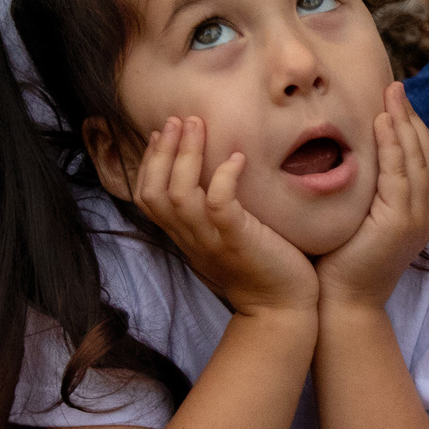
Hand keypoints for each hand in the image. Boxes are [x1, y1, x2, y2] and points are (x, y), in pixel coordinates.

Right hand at [132, 115, 319, 317]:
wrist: (281, 310)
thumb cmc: (260, 268)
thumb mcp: (225, 238)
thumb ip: (213, 212)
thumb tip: (215, 174)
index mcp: (184, 236)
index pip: (147, 197)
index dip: (148, 163)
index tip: (158, 133)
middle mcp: (190, 238)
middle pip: (154, 192)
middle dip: (161, 151)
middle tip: (176, 119)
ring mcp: (211, 240)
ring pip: (180, 194)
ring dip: (185, 155)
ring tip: (196, 124)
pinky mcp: (237, 240)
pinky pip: (219, 205)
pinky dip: (224, 177)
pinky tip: (237, 158)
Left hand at [316, 84, 428, 307]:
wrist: (342, 301)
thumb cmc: (342, 260)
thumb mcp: (360, 215)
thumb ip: (367, 188)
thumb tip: (354, 155)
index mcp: (421, 211)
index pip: (425, 158)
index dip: (414, 126)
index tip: (396, 100)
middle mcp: (427, 212)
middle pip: (426, 151)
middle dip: (411, 116)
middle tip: (395, 87)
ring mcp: (417, 217)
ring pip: (416, 157)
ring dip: (403, 122)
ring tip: (390, 94)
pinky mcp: (401, 221)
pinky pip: (400, 172)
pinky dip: (393, 144)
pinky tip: (382, 122)